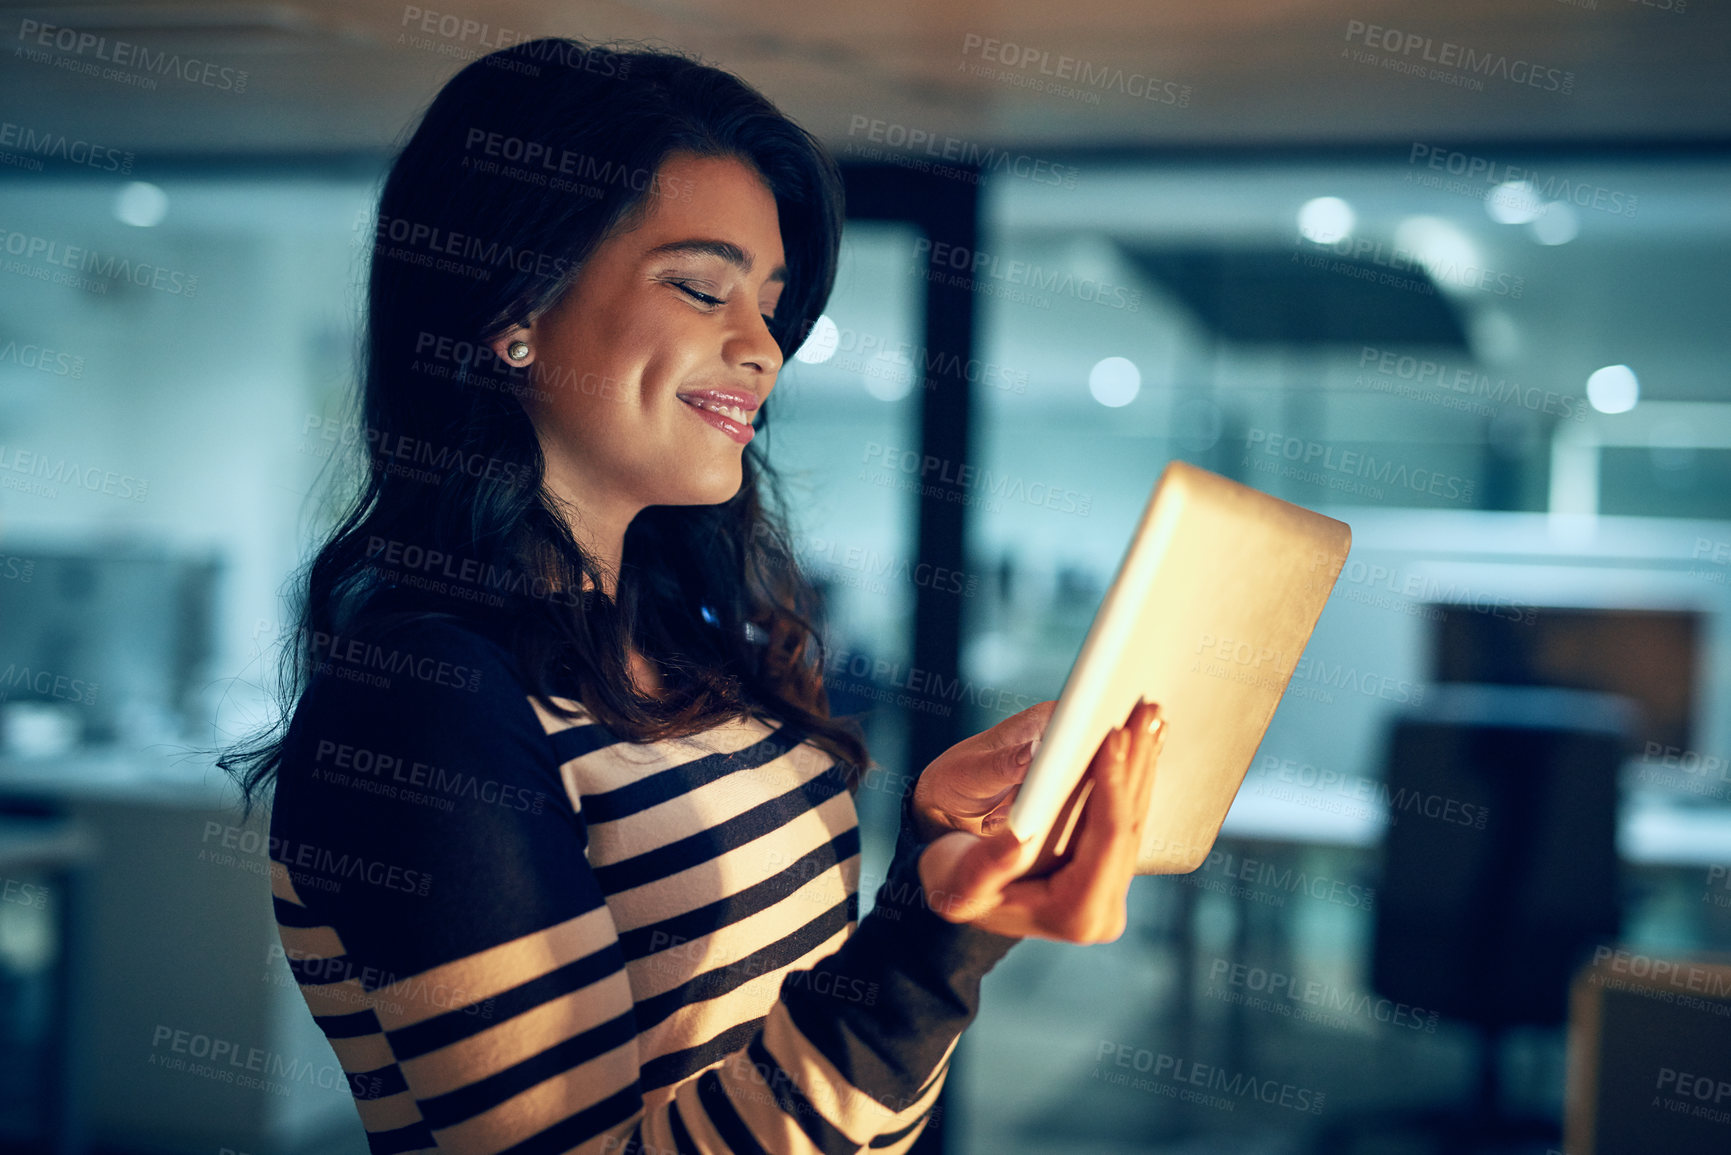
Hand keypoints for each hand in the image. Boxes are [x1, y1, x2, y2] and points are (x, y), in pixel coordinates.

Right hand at [916, 698, 1163, 942]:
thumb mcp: (960, 878)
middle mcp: (1103, 910)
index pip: (1108, 840)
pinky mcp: (1108, 870)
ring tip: (1149, 715)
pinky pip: (1126, 816)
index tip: (1114, 737)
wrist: (953, 891)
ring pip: (1136, 817)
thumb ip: (990, 863)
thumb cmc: (951, 883)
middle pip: (1130, 824)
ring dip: (1142, 762)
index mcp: (1075, 914)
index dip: (1114, 784)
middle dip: (1137, 763)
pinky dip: (1131, 775)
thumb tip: (1022, 835)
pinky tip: (1140, 740)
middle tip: (1145, 711)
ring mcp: (1111, 891)